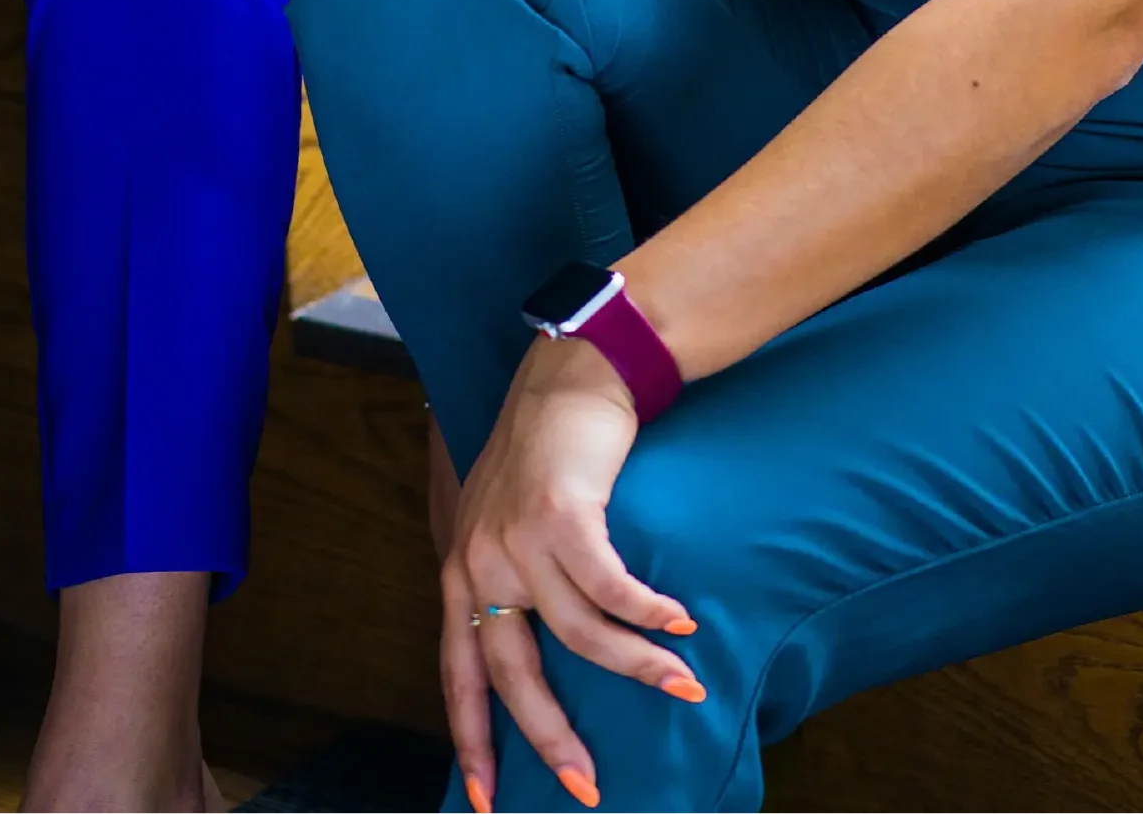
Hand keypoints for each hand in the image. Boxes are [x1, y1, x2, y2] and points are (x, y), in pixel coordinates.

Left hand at [440, 336, 701, 812]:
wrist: (570, 371)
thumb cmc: (547, 450)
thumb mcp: (505, 519)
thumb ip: (510, 580)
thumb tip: (542, 659)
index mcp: (461, 568)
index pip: (458, 674)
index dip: (473, 739)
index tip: (486, 801)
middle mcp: (479, 560)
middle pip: (514, 676)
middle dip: (554, 738)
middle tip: (588, 785)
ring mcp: (518, 538)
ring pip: (579, 636)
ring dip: (637, 668)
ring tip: (682, 687)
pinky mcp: (562, 514)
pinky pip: (612, 588)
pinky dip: (650, 615)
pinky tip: (683, 626)